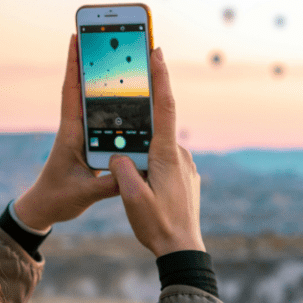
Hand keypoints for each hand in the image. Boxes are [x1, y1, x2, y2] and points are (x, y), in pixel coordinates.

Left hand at [13, 34, 120, 231]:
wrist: (46, 209)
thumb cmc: (59, 198)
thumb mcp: (84, 193)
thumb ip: (106, 184)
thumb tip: (131, 173)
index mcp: (70, 133)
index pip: (71, 92)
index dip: (73, 64)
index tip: (75, 36)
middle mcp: (76, 128)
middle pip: (85, 88)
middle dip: (94, 60)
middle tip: (106, 33)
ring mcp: (83, 133)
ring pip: (96, 99)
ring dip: (106, 77)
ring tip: (121, 53)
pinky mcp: (89, 142)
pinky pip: (103, 117)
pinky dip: (114, 102)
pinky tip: (129, 91)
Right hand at [108, 47, 204, 257]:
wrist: (183, 250)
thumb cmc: (157, 225)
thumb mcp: (131, 197)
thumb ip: (122, 169)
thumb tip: (117, 154)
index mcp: (166, 155)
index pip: (164, 107)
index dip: (160, 77)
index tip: (157, 51)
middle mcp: (179, 155)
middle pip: (157, 126)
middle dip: (141, 119)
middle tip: (127, 122)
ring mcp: (185, 166)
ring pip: (157, 147)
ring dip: (142, 151)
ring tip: (130, 173)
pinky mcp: (185, 177)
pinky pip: (163, 161)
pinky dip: (150, 163)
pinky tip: (140, 182)